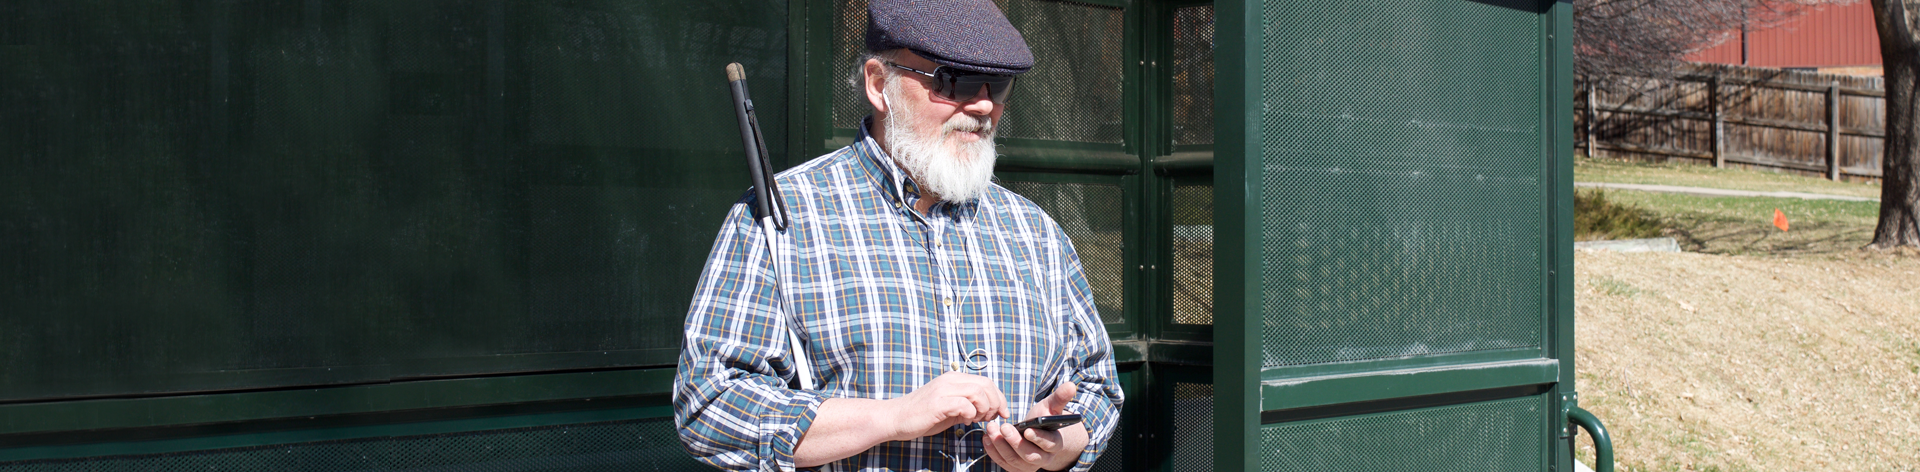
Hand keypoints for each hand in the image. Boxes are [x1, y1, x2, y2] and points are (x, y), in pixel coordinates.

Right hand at [884, 372, 1008, 440]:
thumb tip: (989, 410)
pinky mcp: (938, 402)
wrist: (895, 418)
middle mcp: (950, 380)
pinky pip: (965, 404)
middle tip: (991, 417)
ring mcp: (943, 390)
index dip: (999, 397)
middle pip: (986, 384)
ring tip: (976, 419)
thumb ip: (967, 405)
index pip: (986, 381)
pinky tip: (964, 421)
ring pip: (978, 392)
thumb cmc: (922, 416)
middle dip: (996, 403)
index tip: (1002, 412)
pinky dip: (971, 414)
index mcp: (953, 378)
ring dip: (983, 409)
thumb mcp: (950, 408)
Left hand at [984, 382, 1088, 471]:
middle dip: (1015, 442)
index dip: (1038, 438)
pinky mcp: (1016, 468)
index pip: (1049, 443)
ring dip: (1000, 445)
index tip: (1026, 429)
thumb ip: (1060, 397)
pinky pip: (1003, 464)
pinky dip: (994, 452)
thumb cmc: (1044, 419)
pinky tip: (987, 438)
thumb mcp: (1051, 407)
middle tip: (1003, 426)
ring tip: (991, 429)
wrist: (1036, 433)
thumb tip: (1071, 385)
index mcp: (1055, 443)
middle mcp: (1044, 458)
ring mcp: (1029, 466)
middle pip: (1029, 455)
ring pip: (1014, 460)